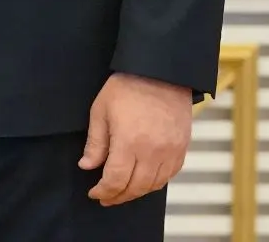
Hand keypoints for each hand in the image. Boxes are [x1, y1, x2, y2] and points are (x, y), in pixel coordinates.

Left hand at [80, 73, 192, 204]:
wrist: (161, 71)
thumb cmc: (127, 86)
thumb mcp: (101, 110)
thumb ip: (95, 142)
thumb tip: (87, 166)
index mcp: (129, 142)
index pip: (115, 180)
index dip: (103, 191)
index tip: (94, 193)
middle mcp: (152, 151)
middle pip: (135, 187)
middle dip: (118, 196)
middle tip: (106, 197)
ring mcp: (170, 151)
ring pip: (153, 185)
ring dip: (136, 192)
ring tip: (123, 191)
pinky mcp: (181, 147)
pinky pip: (169, 175)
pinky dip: (155, 182)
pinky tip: (144, 180)